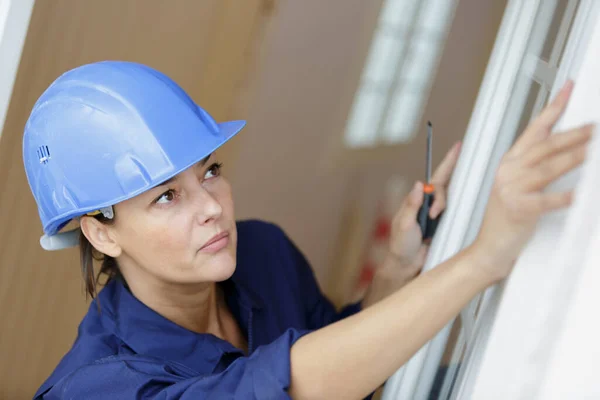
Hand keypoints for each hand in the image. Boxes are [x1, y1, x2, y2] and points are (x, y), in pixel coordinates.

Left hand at [384, 140, 461, 278]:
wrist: (407, 266)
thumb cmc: (401, 245)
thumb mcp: (403, 224)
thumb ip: (411, 205)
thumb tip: (418, 185)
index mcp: (417, 200)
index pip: (435, 179)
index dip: (448, 163)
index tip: (458, 147)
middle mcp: (429, 205)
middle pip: (445, 188)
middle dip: (442, 197)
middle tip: (433, 214)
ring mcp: (439, 215)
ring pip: (451, 202)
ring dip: (442, 210)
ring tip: (430, 223)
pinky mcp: (446, 226)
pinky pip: (455, 216)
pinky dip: (452, 217)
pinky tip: (440, 224)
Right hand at [474, 80, 593, 281]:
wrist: (489, 248)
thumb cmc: (507, 219)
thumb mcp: (518, 186)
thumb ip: (538, 166)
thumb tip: (569, 149)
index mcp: (510, 163)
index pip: (534, 129)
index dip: (553, 107)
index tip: (569, 89)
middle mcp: (508, 172)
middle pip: (544, 145)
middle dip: (574, 133)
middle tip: (595, 127)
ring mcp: (511, 189)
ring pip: (548, 167)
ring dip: (576, 156)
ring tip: (594, 149)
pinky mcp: (518, 209)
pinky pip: (547, 200)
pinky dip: (566, 196)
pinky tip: (582, 193)